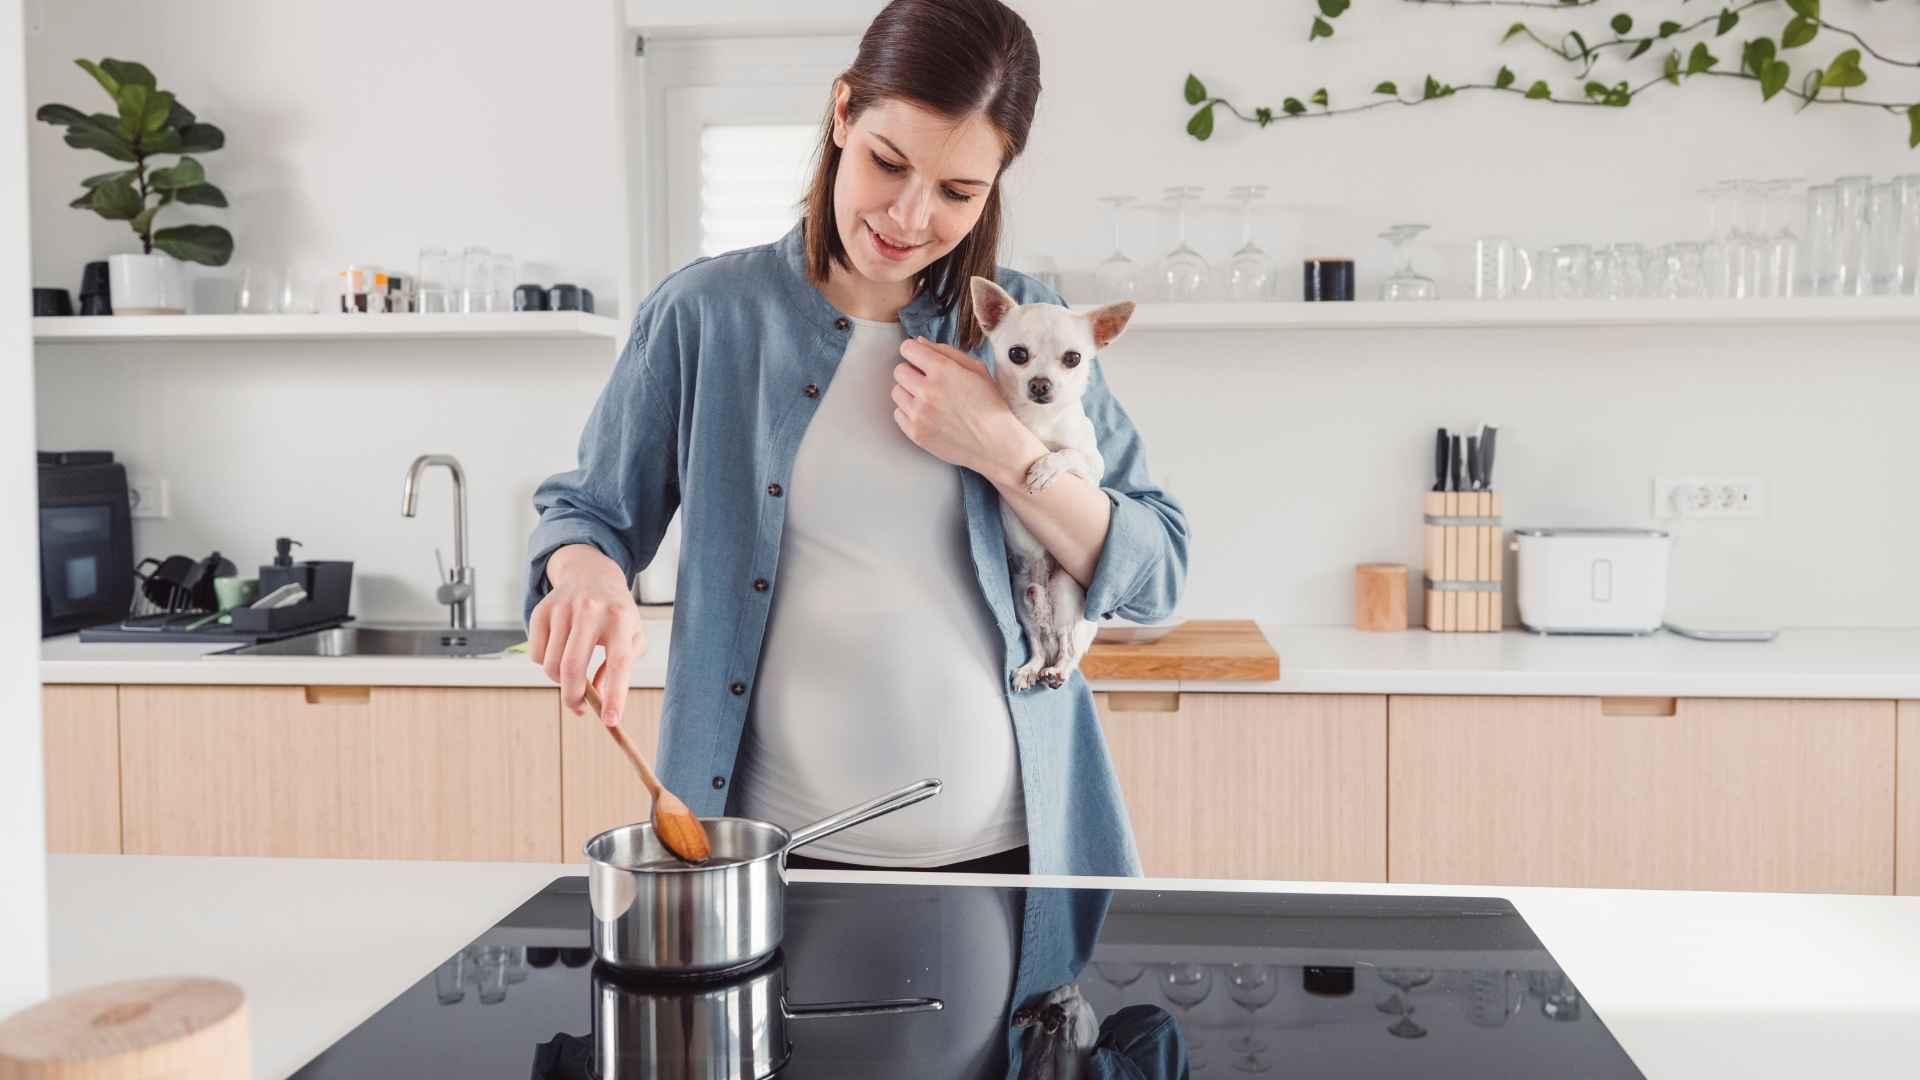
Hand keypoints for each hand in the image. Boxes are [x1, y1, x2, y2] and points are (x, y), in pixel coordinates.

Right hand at [528, 543, 647, 727]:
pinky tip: (558, 652)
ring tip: (572, 675)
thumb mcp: (632, 635)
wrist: (591, 573)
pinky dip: (544, 664)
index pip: (618, 663)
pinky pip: (535, 654)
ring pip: (550, 665)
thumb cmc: (616, 613)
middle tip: (580, 709)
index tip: (611, 721)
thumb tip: (599, 697)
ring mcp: (563, 609)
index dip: (615, 695)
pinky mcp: (541, 610)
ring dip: (560, 682)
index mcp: (620, 619)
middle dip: (574, 698)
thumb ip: (621, 668)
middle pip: (572, 667)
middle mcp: (591, 611)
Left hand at [892, 336, 1043, 484]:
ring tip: (929, 400)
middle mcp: (927, 390)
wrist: (996, 444)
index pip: (907, 349)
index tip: (920, 359)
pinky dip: (909, 413)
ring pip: (897, 392)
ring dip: (909, 393)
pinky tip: (927, 415)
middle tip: (928, 382)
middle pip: (899, 371)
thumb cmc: (990, 405)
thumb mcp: (977, 370)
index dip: (914, 352)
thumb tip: (918, 343)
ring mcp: (919, 413)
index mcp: (943, 370)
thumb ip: (946, 352)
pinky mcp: (915, 433)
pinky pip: (898, 414)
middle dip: (912, 372)